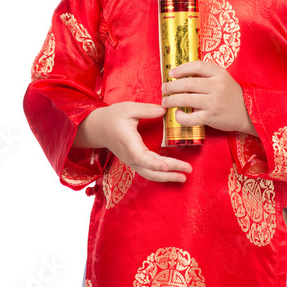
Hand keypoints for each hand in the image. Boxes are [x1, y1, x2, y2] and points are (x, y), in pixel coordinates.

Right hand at [73, 103, 192, 182]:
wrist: (99, 127)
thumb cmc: (113, 117)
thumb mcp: (128, 108)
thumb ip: (147, 109)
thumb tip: (164, 110)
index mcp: (128, 143)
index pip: (141, 157)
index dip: (154, 163)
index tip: (167, 166)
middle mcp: (130, 156)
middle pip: (150, 170)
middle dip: (169, 173)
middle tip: (187, 171)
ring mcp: (132, 161)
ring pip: (150, 174)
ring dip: (167, 177)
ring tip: (183, 177)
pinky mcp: (134, 161)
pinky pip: (148, 171)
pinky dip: (161, 174)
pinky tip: (173, 172)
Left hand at [161, 59, 257, 134]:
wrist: (248, 113)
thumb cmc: (231, 95)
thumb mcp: (223, 79)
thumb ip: (207, 76)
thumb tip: (181, 75)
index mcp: (220, 74)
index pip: (198, 66)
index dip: (182, 68)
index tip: (171, 73)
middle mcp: (217, 86)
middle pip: (188, 83)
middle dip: (172, 86)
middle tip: (164, 89)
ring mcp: (214, 102)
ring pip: (187, 99)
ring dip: (172, 100)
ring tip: (165, 101)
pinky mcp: (212, 117)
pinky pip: (191, 118)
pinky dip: (181, 117)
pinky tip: (178, 114)